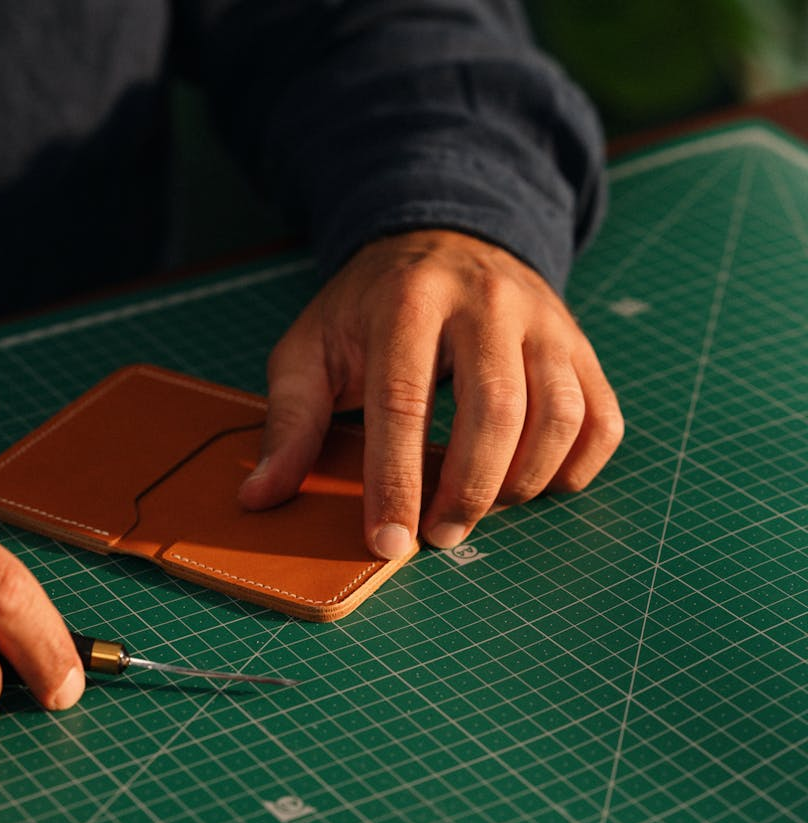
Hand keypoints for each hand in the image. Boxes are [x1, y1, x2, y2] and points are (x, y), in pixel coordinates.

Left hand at [239, 230, 622, 557]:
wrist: (442, 240)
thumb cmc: (367, 309)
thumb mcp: (311, 349)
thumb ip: (289, 421)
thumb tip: (260, 498)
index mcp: (407, 302)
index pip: (404, 402)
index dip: (397, 482)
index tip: (387, 543)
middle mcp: (487, 302)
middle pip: (496, 409)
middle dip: (468, 490)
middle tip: (440, 537)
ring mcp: (544, 320)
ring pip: (559, 414)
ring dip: (522, 481)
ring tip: (479, 508)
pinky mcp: (580, 343)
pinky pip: (601, 416)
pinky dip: (576, 466)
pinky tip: (534, 483)